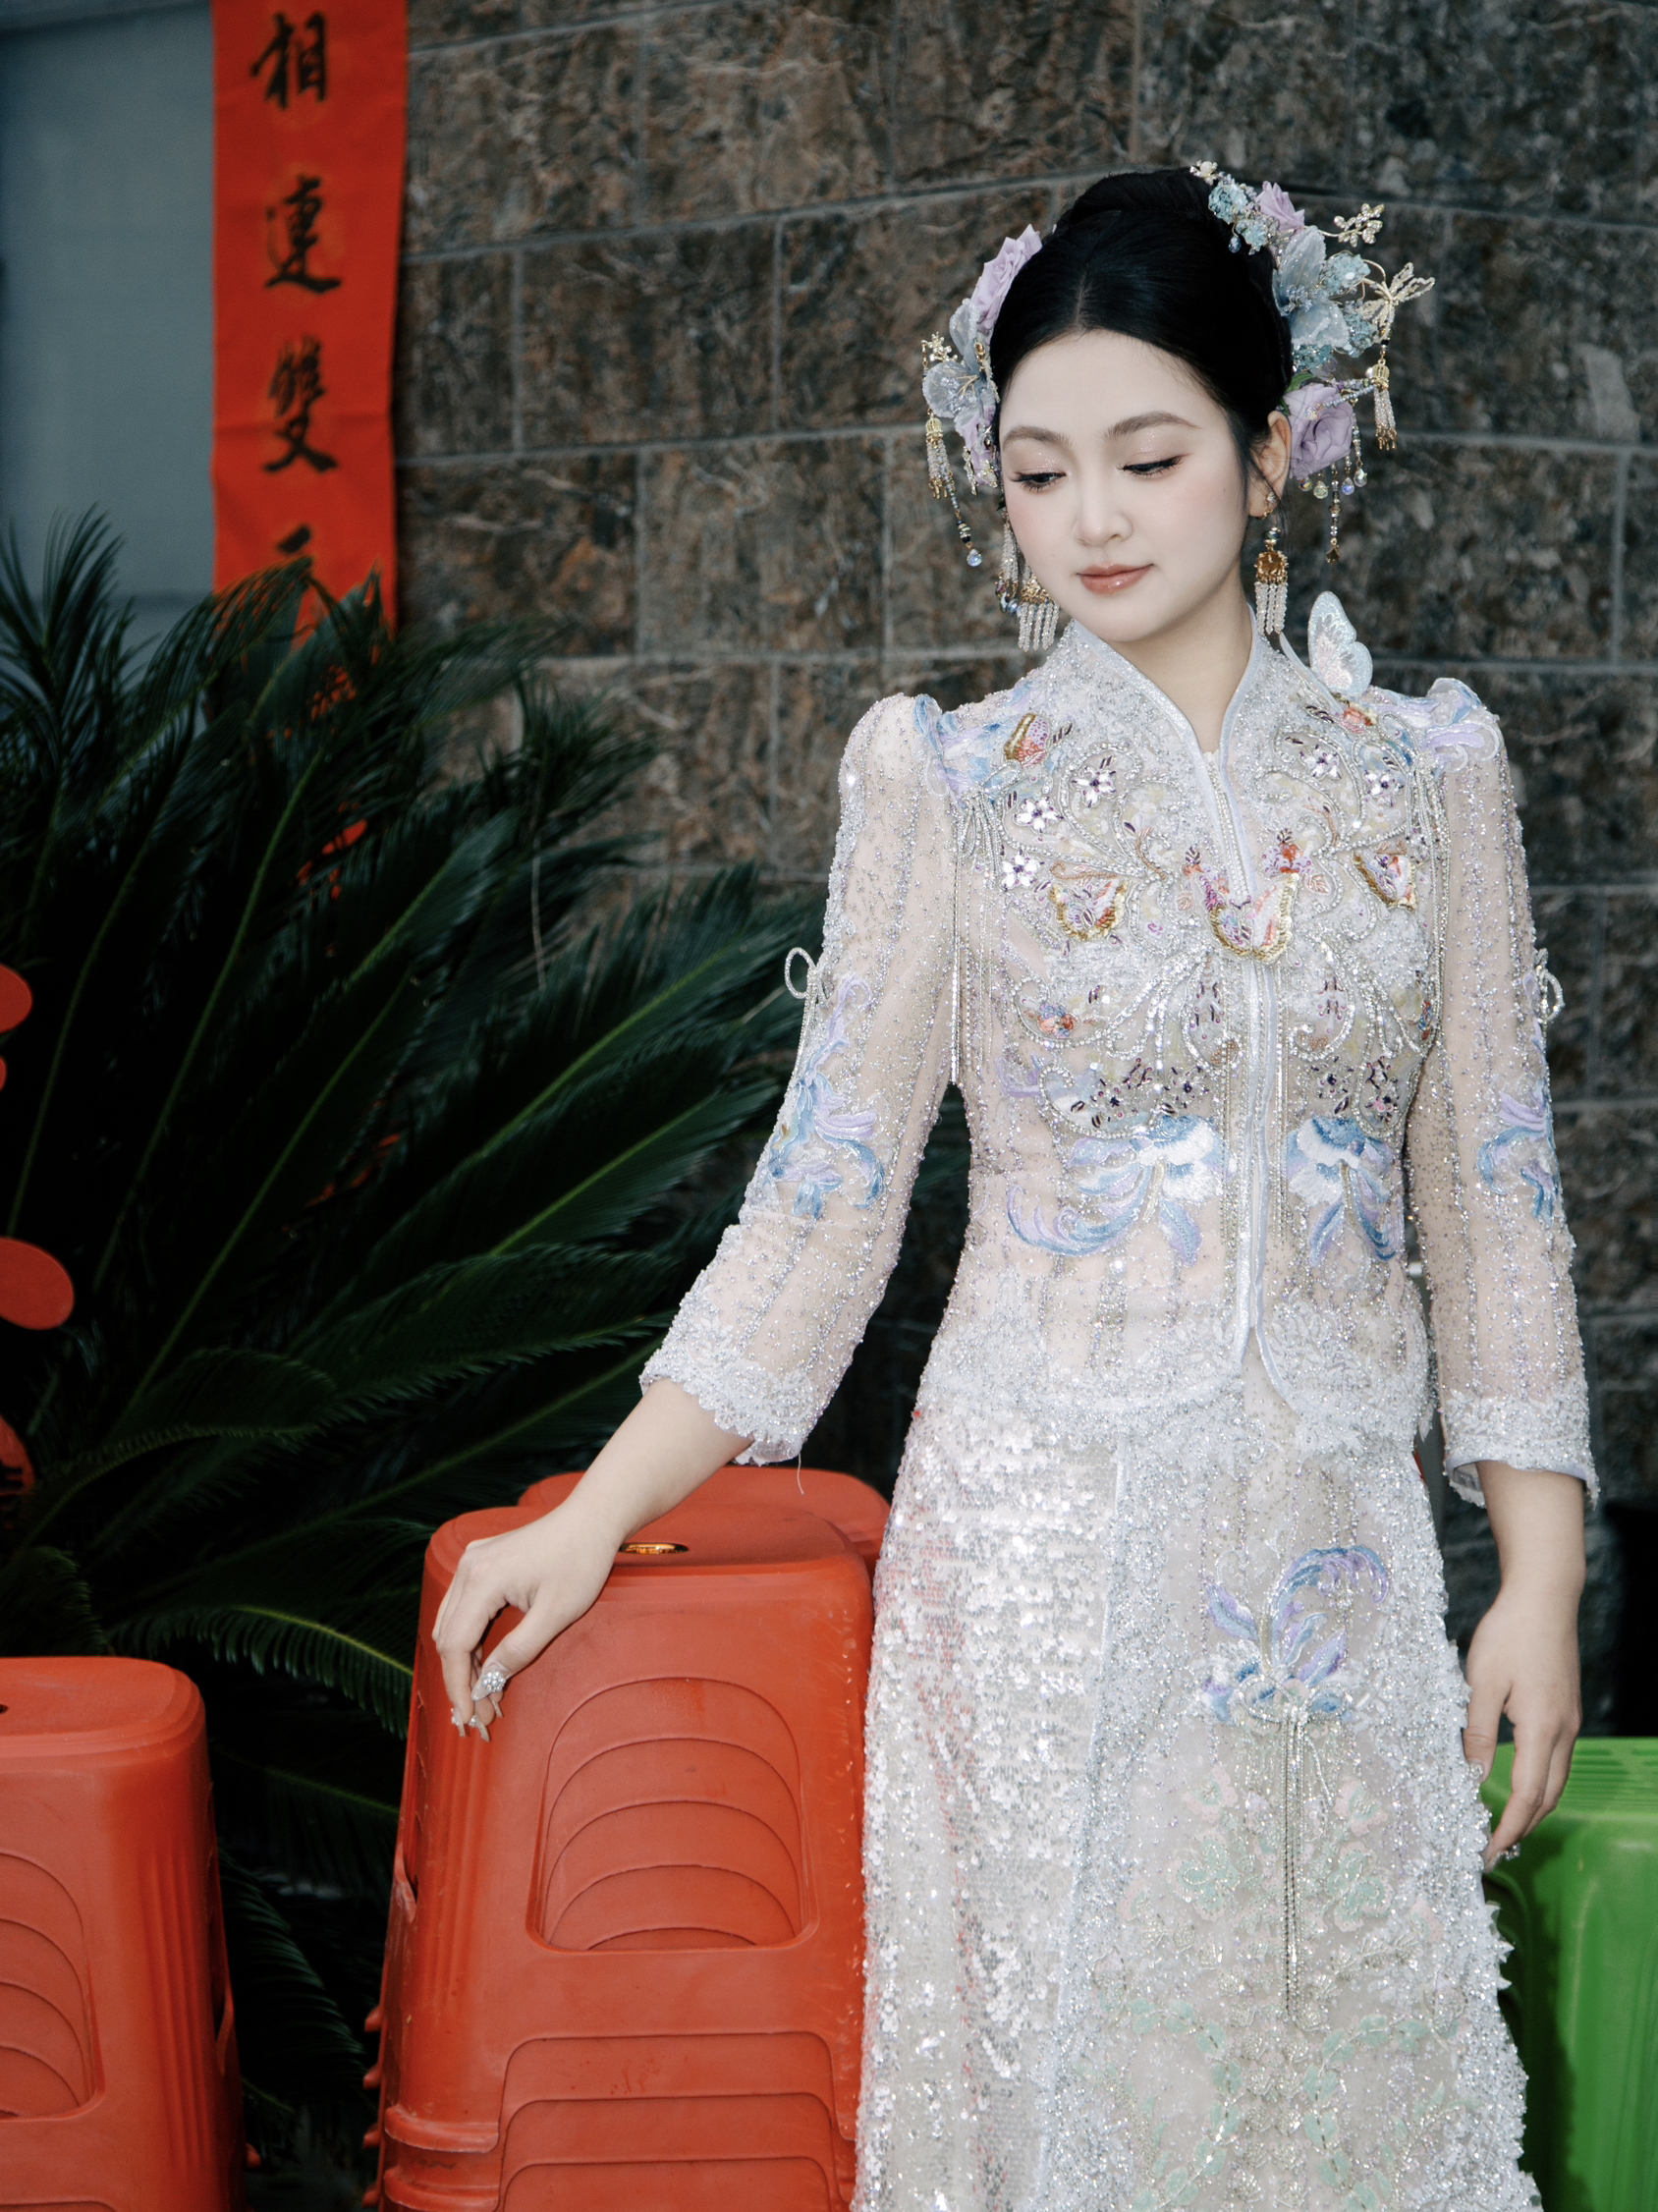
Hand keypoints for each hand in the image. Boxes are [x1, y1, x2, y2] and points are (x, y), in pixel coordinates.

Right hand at [432, 1500, 619, 1736]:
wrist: (592, 1519)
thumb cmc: (581, 1561)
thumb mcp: (556, 1614)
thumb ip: (518, 1651)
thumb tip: (487, 1684)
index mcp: (483, 1578)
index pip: (454, 1645)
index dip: (459, 1686)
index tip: (470, 1716)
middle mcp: (468, 1567)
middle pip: (448, 1637)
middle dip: (461, 1680)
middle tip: (480, 1716)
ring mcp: (471, 1561)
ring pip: (451, 1624)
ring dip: (464, 1662)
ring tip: (484, 1697)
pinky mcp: (481, 1562)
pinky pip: (463, 1608)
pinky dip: (470, 1639)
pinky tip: (485, 1665)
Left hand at [1463, 1460, 1585, 1867]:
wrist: (1544, 1598)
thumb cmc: (1509, 1635)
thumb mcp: (1481, 1684)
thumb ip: (1476, 1733)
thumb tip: (1472, 1778)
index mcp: (1541, 1729)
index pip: (1528, 1796)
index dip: (1509, 1828)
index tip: (1489, 1851)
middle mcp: (1563, 1731)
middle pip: (1548, 1796)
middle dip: (1524, 1826)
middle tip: (1496, 1848)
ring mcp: (1569, 1720)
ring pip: (1557, 1779)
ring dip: (1535, 1807)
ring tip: (1507, 1824)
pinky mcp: (1566, 1709)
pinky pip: (1558, 1759)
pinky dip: (1541, 1782)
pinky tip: (1521, 1781)